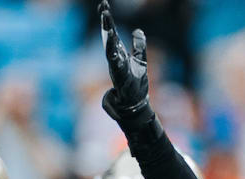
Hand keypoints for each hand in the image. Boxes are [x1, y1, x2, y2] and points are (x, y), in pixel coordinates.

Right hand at [99, 0, 150, 124]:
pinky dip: (113, 56)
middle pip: (110, 38)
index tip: (104, 5)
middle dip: (106, 24)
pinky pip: (116, 65)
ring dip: (109, 36)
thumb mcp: (140, 61)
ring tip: (107, 23)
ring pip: (110, 49)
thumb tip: (139, 30)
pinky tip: (112, 47)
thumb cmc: (135, 83)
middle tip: (104, 8)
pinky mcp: (121, 78)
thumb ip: (138, 46)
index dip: (108, 20)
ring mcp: (117, 68)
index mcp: (119, 54)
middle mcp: (115, 59)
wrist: (134, 104)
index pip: (113, 33)